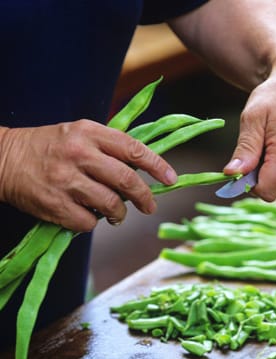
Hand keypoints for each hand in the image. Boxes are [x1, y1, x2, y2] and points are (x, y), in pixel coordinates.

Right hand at [0, 120, 176, 231]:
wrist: (3, 158)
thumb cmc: (49, 146)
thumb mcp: (79, 133)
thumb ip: (110, 146)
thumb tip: (145, 168)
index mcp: (90, 132)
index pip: (134, 149)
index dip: (157, 166)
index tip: (172, 179)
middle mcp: (80, 154)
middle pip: (127, 180)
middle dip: (146, 197)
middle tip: (150, 206)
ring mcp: (66, 180)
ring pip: (111, 205)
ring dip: (120, 215)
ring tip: (117, 215)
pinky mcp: (54, 204)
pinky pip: (88, 222)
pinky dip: (93, 223)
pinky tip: (88, 216)